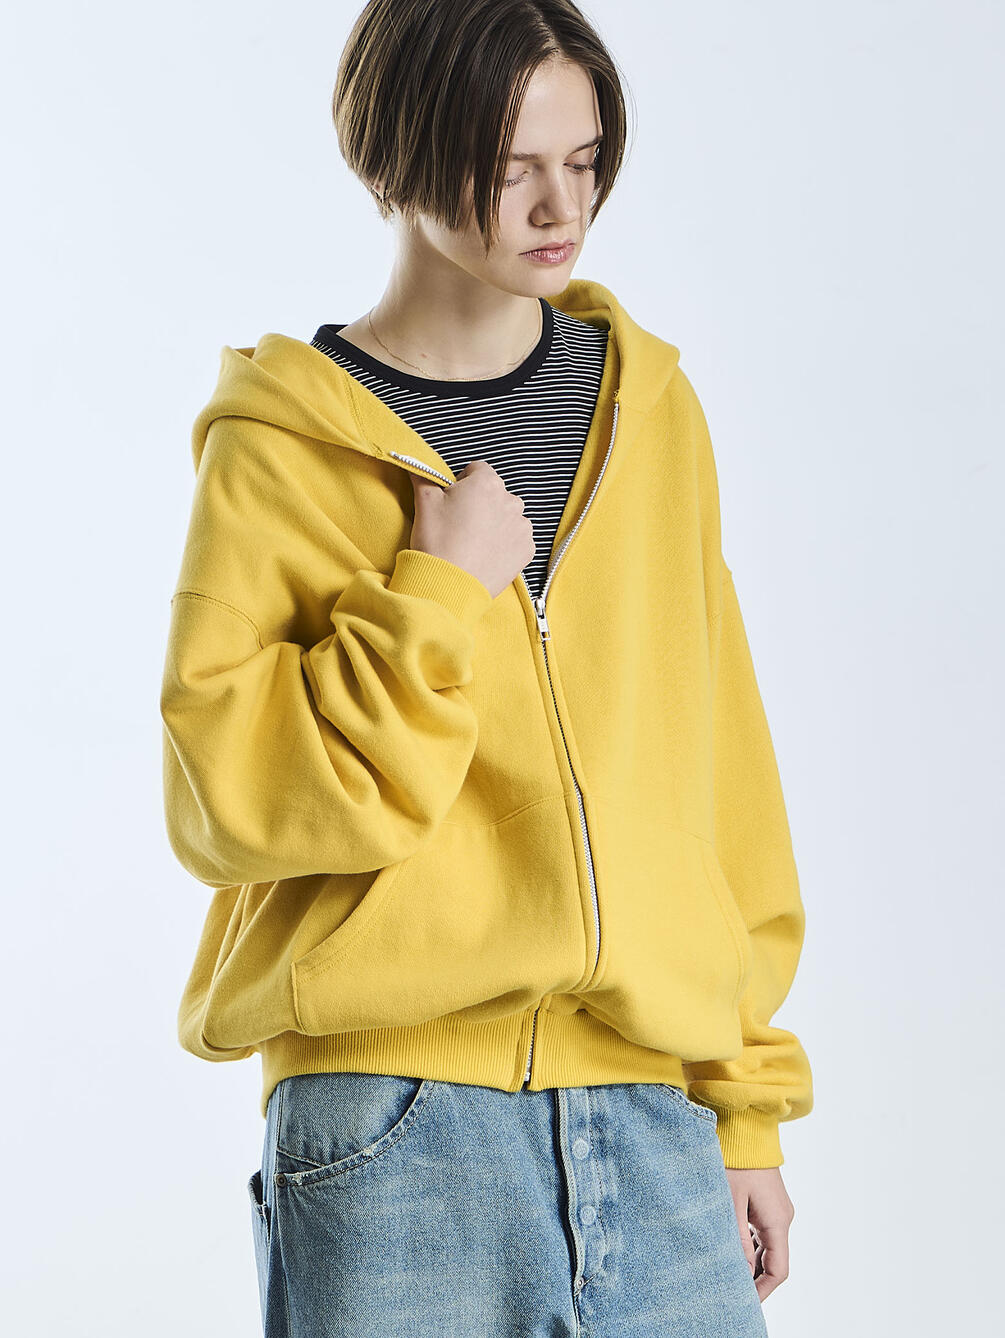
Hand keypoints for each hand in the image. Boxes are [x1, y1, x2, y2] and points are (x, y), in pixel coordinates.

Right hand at [408, 462, 534, 599]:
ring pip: (507, 516)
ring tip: (473, 542)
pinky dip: (504, 543)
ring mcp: (521, 527)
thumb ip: (423, 475)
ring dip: (494, 523)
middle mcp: (510, 501)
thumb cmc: (437, 541)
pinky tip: (486, 553)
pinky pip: (517, 539)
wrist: (448, 585)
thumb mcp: (424, 501)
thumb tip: (416, 465)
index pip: (477, 470)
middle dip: (480, 503)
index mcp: (487, 483)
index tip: (453, 501)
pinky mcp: (526, 550)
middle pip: (494, 493)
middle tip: (460, 524)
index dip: (462, 483)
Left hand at [724, 1167, 794, 1301]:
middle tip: (732, 1289)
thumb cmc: (736, 1161)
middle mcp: (783, 1217)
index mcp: (777, 1221)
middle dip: (755, 1278)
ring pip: (768, 1246)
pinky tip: (731, 1246)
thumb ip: (738, 1239)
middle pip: (774, 1260)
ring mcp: (777, 1208)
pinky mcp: (769, 1201)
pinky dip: (750, 1243)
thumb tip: (743, 1271)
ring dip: (751, 1260)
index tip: (744, 1302)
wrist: (745, 1128)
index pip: (777, 1270)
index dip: (762, 1291)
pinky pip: (763, 1230)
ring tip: (727, 1270)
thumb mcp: (731, 1202)